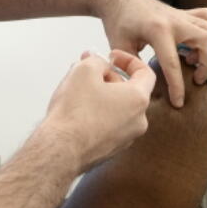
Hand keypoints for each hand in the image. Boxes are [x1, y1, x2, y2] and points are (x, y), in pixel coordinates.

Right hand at [41, 50, 154, 170]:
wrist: (61, 150)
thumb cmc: (75, 113)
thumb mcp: (84, 70)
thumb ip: (97, 60)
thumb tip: (98, 63)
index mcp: (138, 100)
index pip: (145, 73)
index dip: (128, 60)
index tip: (111, 57)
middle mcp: (138, 121)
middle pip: (129, 90)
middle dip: (108, 77)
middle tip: (87, 70)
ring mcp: (125, 138)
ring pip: (118, 108)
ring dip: (102, 95)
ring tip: (78, 89)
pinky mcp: (111, 149)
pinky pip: (109, 125)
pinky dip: (98, 114)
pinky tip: (78, 111)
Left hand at [98, 0, 206, 107]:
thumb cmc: (117, 23)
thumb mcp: (119, 47)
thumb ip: (132, 68)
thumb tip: (144, 88)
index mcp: (157, 30)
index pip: (173, 64)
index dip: (177, 87)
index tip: (179, 103)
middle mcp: (174, 20)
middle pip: (204, 41)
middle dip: (206, 65)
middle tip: (195, 79)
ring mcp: (180, 14)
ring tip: (193, 61)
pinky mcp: (183, 12)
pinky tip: (204, 44)